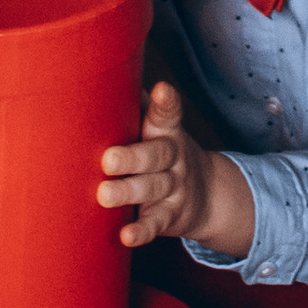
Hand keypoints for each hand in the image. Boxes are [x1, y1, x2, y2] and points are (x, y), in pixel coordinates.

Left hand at [98, 81, 255, 255]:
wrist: (208, 196)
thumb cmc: (163, 152)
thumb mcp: (158, 129)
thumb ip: (134, 106)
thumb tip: (99, 71)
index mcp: (167, 131)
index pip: (168, 114)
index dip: (165, 103)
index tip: (162, 91)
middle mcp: (174, 158)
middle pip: (157, 156)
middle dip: (132, 157)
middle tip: (107, 159)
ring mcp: (174, 188)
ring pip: (153, 189)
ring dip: (129, 192)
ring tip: (104, 195)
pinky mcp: (170, 217)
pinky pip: (156, 224)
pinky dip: (142, 230)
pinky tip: (126, 235)